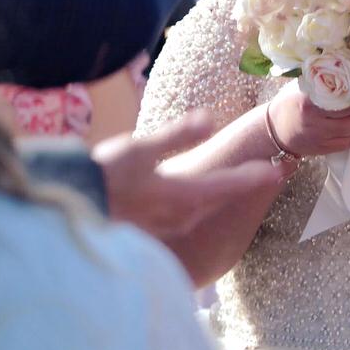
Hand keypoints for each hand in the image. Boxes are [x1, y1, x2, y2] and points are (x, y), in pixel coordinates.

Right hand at [92, 110, 281, 242]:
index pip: (229, 185)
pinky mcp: (150, 230)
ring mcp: (165, 227)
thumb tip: (210, 119)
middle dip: (244, 184)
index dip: (256, 176)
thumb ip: (177, 135)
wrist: (69, 206)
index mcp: (183, 195)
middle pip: (219, 198)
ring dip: (219, 194)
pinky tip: (189, 197)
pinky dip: (192, 204)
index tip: (280, 170)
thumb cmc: (103, 175)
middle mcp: (179, 215)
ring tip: (234, 182)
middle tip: (271, 173)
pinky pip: (180, 216)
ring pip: (201, 208)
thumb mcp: (141, 148)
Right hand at [268, 81, 349, 158]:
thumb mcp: (301, 91)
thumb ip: (320, 83)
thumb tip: (343, 69)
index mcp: (309, 105)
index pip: (340, 101)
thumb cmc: (290, 105)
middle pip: (349, 120)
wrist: (274, 131)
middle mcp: (315, 123)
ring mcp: (319, 139)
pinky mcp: (322, 150)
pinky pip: (346, 145)